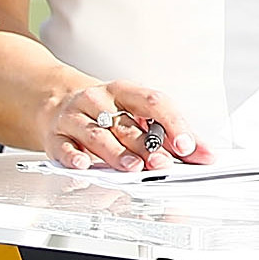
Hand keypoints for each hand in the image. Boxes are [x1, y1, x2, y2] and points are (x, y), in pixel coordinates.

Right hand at [38, 81, 212, 171]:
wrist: (56, 100)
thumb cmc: (105, 110)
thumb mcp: (135, 112)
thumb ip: (169, 132)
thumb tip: (203, 153)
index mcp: (124, 92)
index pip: (154, 102)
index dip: (172, 123)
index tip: (186, 144)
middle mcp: (99, 101)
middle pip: (126, 124)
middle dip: (147, 146)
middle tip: (164, 164)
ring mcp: (75, 118)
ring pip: (97, 135)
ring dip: (117, 153)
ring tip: (133, 167)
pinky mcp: (55, 137)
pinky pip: (64, 148)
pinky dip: (74, 157)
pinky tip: (84, 165)